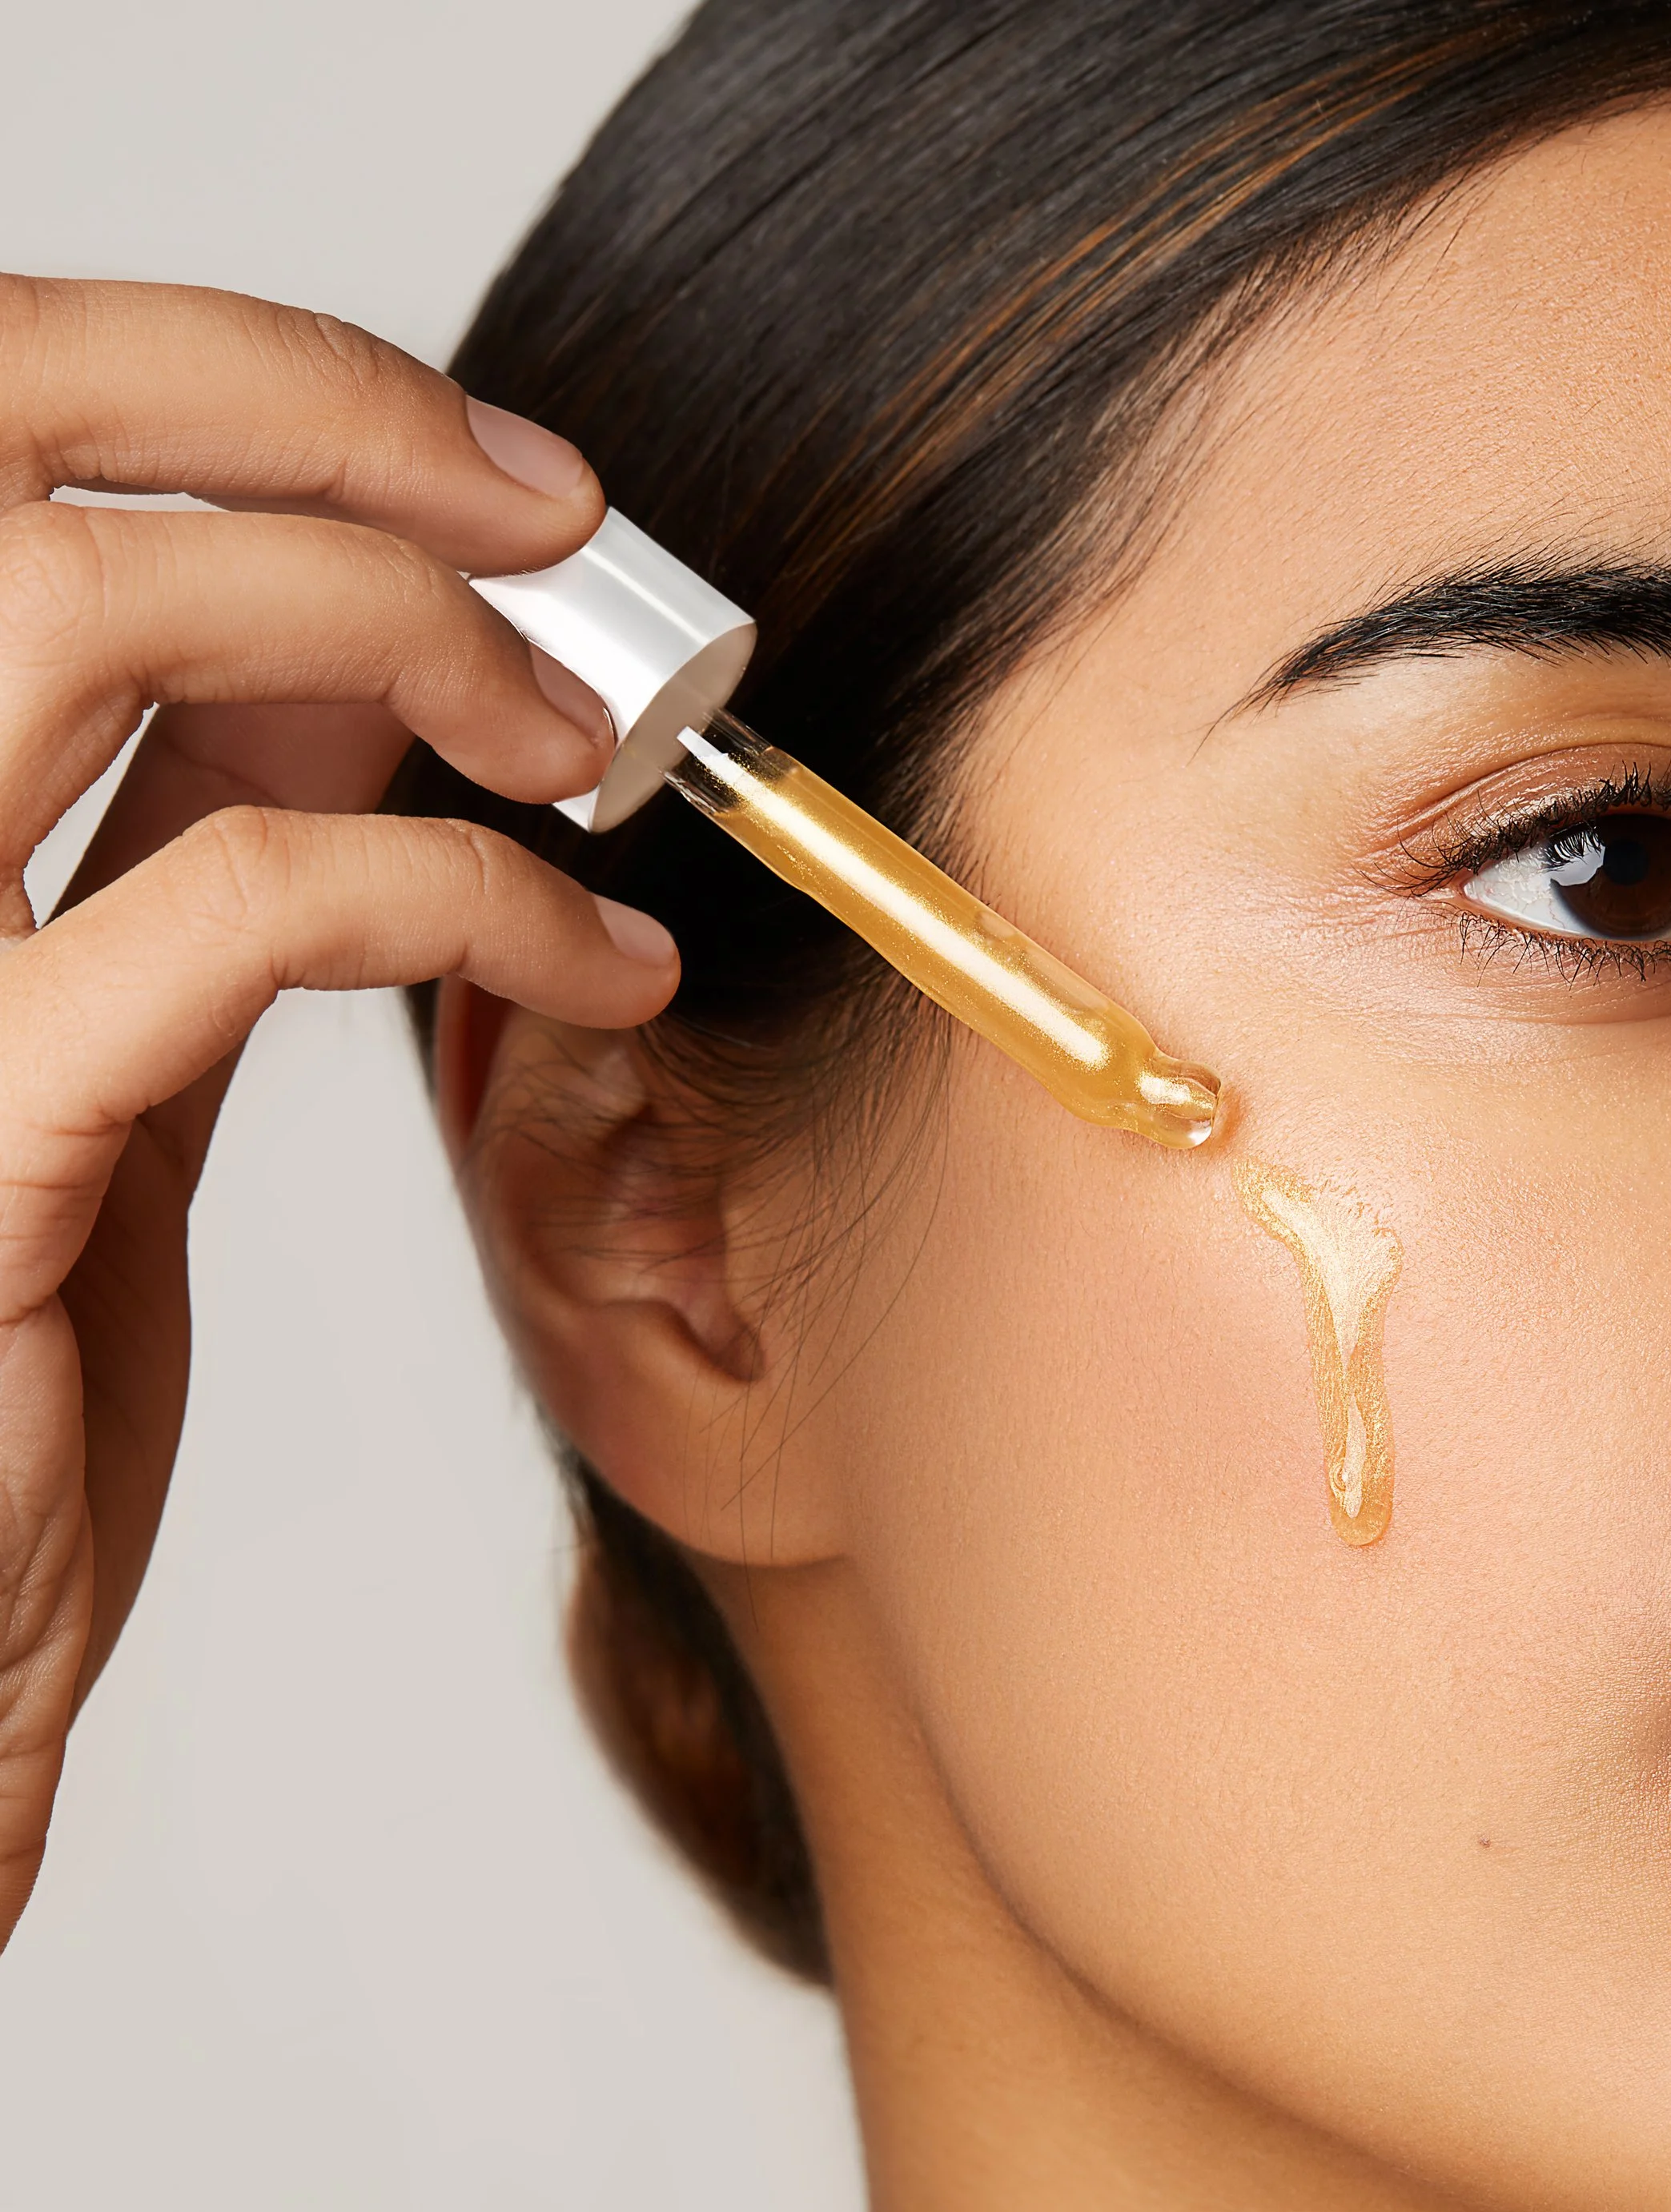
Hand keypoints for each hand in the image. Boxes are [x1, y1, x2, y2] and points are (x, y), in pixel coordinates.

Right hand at [0, 274, 675, 1952]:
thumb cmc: (10, 1358)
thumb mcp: (110, 1034)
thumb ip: (182, 825)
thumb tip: (349, 640)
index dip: (240, 388)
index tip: (486, 475)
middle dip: (313, 413)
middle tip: (555, 519)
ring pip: (94, 601)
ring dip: (399, 625)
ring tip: (585, 740)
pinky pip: (251, 897)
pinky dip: (475, 899)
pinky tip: (604, 969)